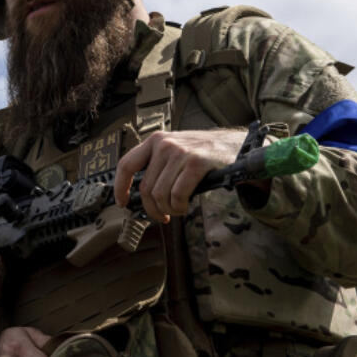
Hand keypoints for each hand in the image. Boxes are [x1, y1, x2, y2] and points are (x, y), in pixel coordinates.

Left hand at [113, 129, 248, 221]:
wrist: (235, 145)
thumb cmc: (203, 152)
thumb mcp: (175, 149)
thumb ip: (157, 165)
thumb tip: (141, 194)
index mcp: (155, 141)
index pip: (126, 165)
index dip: (120, 187)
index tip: (122, 202)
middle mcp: (164, 144)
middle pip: (146, 188)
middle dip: (153, 209)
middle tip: (163, 216)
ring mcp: (180, 153)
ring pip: (161, 194)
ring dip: (169, 209)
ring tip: (178, 209)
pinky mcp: (196, 163)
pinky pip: (178, 195)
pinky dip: (180, 206)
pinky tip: (185, 205)